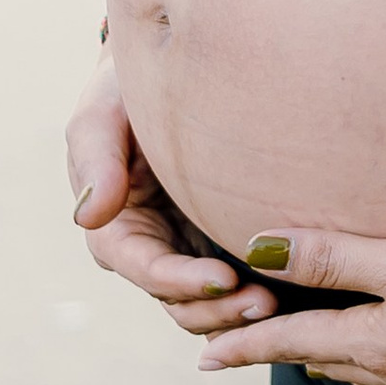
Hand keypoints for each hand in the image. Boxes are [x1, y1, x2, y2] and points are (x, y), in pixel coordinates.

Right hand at [66, 59, 276, 335]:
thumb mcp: (102, 114)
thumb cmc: (127, 91)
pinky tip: (297, 295)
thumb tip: (88, 215)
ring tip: (283, 303)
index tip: (225, 278)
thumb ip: (95, 159)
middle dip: (220, 308)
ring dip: (242, 311)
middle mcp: (152, 251)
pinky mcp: (221, 243)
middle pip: (181, 300)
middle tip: (267, 304)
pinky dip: (262, 291)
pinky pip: (240, 282)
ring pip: (211, 303)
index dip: (182, 281)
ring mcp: (188, 252)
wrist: (172, 73)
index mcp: (117, 230)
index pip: (146, 269)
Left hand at [192, 225, 385, 384]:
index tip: (204, 356)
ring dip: (344, 376)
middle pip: (334, 364)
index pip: (295, 339)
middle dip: (293, 354)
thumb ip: (335, 256)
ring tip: (320, 366)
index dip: (247, 344)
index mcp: (377, 341)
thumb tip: (254, 250)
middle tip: (259, 348)